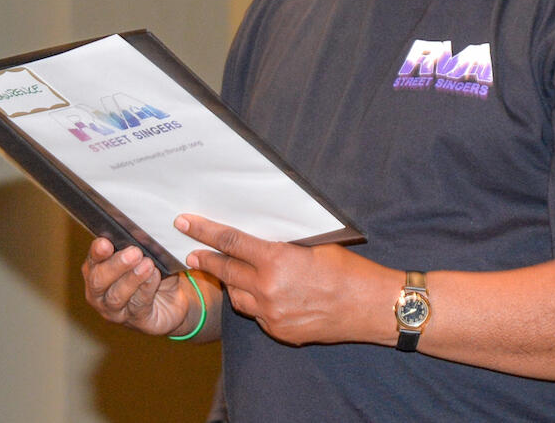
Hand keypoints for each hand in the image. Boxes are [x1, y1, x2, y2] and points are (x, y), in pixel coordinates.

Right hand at [82, 237, 192, 335]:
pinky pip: (138, 305)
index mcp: (98, 269)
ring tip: (147, 264)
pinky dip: (146, 289)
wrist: (175, 300)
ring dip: (132, 278)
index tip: (105, 243)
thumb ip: (140, 246)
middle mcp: (100, 293)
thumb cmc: (154, 272)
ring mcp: (115, 310)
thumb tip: (141, 235)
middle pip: (98, 281)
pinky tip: (154, 276)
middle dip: (115, 265)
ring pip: (116, 296)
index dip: (97, 252)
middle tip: (134, 252)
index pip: (92, 260)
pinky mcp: (136, 321)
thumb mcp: (147, 255)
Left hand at [177, 213, 390, 346]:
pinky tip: (261, 295)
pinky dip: (254, 302)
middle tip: (192, 254)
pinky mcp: (280, 331)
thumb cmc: (347, 270)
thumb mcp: (312, 245)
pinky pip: (256, 315)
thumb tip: (259, 237)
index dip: (203, 231)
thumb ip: (281, 245)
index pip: (230, 242)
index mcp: (276, 260)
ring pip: (237, 297)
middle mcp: (268, 289)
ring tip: (227, 273)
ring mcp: (272, 314)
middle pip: (226, 271)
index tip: (184, 223)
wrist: (370, 307)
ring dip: (231, 283)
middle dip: (206, 261)